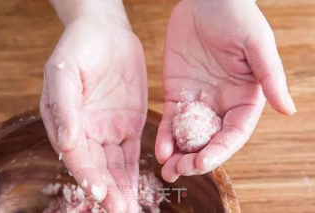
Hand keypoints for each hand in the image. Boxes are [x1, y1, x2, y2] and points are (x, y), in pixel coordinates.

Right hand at [40, 1, 146, 211]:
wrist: (106, 33)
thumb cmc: (79, 49)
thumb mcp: (64, 72)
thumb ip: (65, 107)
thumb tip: (66, 143)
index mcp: (67, 122)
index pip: (77, 156)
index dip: (87, 175)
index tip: (101, 192)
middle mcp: (87, 131)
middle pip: (97, 168)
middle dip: (108, 191)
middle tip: (122, 211)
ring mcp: (109, 130)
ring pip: (115, 166)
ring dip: (122, 188)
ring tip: (131, 208)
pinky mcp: (129, 125)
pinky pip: (131, 153)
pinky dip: (134, 173)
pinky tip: (138, 188)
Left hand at [156, 0, 295, 181]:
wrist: (204, 1)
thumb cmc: (236, 17)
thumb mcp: (257, 44)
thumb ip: (270, 76)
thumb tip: (288, 109)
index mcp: (244, 100)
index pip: (234, 134)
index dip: (220, 151)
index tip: (204, 162)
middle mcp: (221, 105)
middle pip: (209, 141)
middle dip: (195, 160)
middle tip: (179, 172)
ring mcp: (197, 102)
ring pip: (187, 136)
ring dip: (178, 156)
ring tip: (167, 171)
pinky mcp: (176, 94)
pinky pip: (170, 120)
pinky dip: (165, 136)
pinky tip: (160, 151)